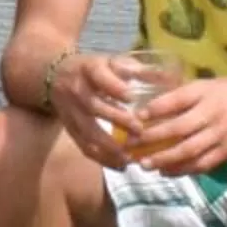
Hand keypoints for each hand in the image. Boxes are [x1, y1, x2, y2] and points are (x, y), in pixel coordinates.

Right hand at [42, 50, 152, 167]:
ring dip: (110, 147)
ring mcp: (71, 112)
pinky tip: (121, 166)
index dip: (114, 88)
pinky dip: (103, 159)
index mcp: (89, 69)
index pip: (100, 77)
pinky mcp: (70, 129)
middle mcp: (78, 90)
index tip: (132, 97)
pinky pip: (84, 147)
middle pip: (94, 107)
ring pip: (88, 132)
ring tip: (132, 157)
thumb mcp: (111, 61)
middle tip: (140, 130)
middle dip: (117, 120)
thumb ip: (138, 70)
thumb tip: (172, 78)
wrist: (55, 74)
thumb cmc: (93, 68)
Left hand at [122, 75, 226, 177]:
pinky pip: (203, 164)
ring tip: (145, 165)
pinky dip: (184, 170)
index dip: (155, 109)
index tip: (135, 117)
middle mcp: (211, 114)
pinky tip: (167, 172)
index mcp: (205, 92)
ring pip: (189, 151)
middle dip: (152, 139)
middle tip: (130, 147)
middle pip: (178, 128)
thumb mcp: (205, 85)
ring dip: (165, 160)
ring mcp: (220, 135)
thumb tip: (148, 108)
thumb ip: (181, 96)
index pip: (176, 100)